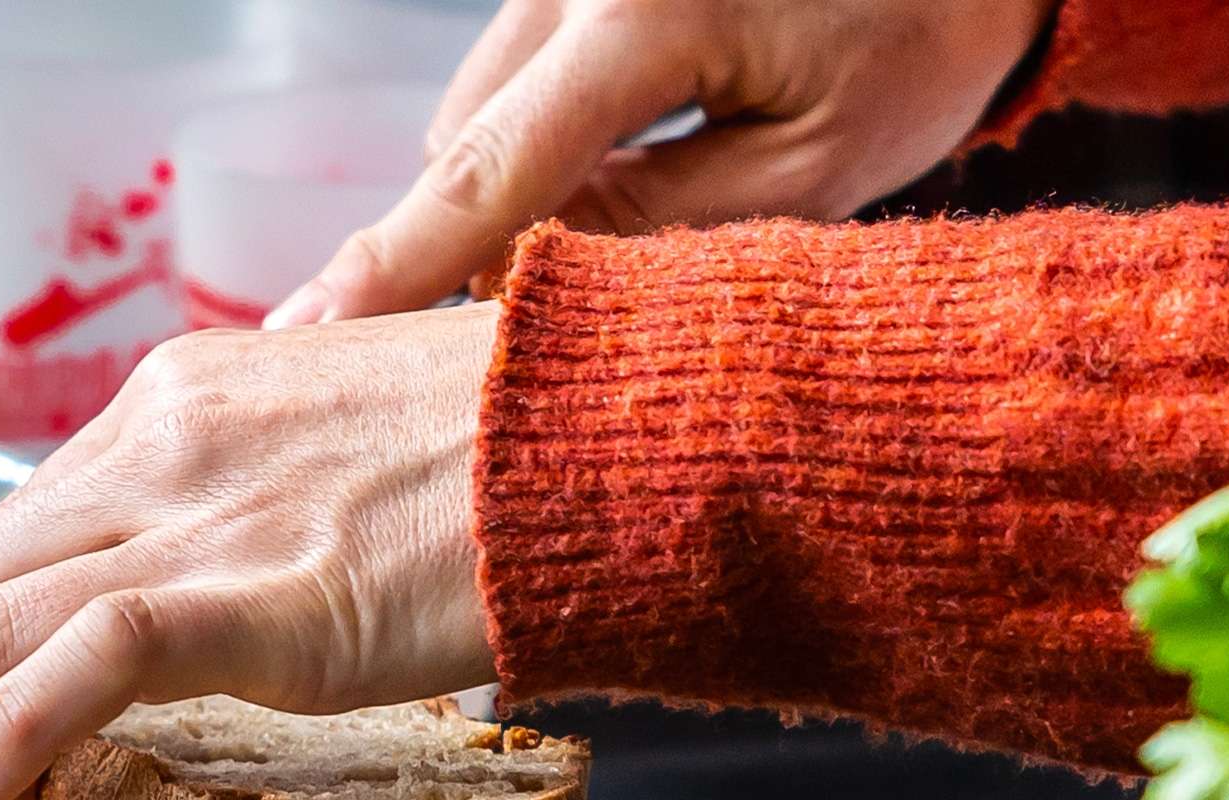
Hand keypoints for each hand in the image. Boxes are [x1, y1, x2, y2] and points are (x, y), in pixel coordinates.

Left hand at [0, 302, 500, 799]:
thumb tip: (248, 560)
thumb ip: (267, 485)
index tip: (7, 704)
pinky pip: (78, 668)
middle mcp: (161, 439)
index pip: (31, 520)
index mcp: (185, 396)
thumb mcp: (354, 435)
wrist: (611, 436)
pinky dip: (5, 745)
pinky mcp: (248, 597)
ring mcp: (196, 513)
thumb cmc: (518, 443)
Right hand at [265, 0, 1054, 326]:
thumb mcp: (815, 165)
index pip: (487, 170)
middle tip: (578, 287)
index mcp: (643, 12)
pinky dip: (549, 127)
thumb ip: (659, 231)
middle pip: (465, 144)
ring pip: (481, 109)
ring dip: (526, 177)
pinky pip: (515, 70)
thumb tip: (521, 278)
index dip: (395, 267)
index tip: (308, 338)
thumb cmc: (920, 30)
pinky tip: (635, 135)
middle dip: (496, 230)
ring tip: (646, 186)